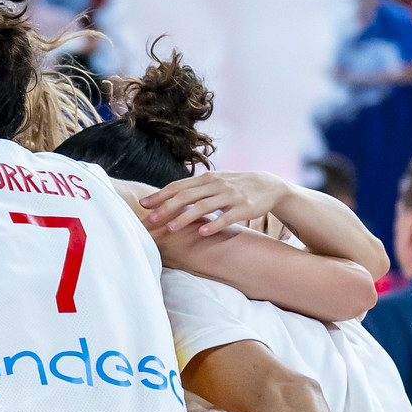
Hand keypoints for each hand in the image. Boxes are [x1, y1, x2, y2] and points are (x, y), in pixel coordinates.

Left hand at [141, 170, 289, 234]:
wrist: (269, 185)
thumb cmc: (234, 186)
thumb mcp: (213, 183)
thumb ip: (192, 189)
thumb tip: (164, 197)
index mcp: (206, 179)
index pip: (178, 186)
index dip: (160, 196)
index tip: (143, 205)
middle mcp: (217, 185)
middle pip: (187, 196)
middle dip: (166, 208)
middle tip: (149, 220)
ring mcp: (231, 196)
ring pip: (204, 206)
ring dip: (185, 217)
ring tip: (170, 228)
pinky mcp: (245, 208)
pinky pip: (227, 217)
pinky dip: (214, 225)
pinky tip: (202, 233)